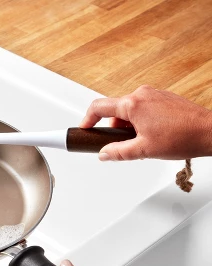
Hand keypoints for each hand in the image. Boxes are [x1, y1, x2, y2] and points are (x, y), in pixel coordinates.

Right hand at [80, 85, 211, 160]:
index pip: (98, 107)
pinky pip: (142, 108)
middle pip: (114, 111)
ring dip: (127, 127)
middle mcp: (141, 94)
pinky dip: (139, 121)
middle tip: (119, 145)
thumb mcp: (142, 150)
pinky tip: (150, 135)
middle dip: (112, 129)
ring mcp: (153, 94)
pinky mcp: (162, 98)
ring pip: (128, 111)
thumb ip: (117, 152)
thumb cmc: (182, 137)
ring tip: (140, 142)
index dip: (87, 120)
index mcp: (133, 104)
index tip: (84, 129)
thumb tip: (104, 154)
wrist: (209, 131)